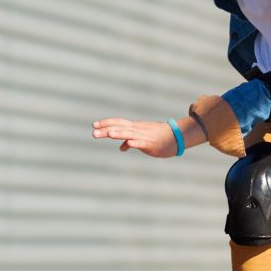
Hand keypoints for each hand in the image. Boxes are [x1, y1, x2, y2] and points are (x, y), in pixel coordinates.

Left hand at [92, 117, 206, 157]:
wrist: (177, 136)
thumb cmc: (158, 137)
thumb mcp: (142, 139)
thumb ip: (130, 141)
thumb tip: (122, 148)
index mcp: (135, 127)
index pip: (118, 122)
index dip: (106, 123)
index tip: (94, 125)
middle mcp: (137, 129)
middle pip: (120, 127)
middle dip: (106, 129)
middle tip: (93, 132)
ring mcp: (144, 136)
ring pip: (129, 134)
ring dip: (119, 133)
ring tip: (108, 134)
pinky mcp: (151, 144)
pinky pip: (142, 143)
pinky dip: (134, 143)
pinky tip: (128, 144)